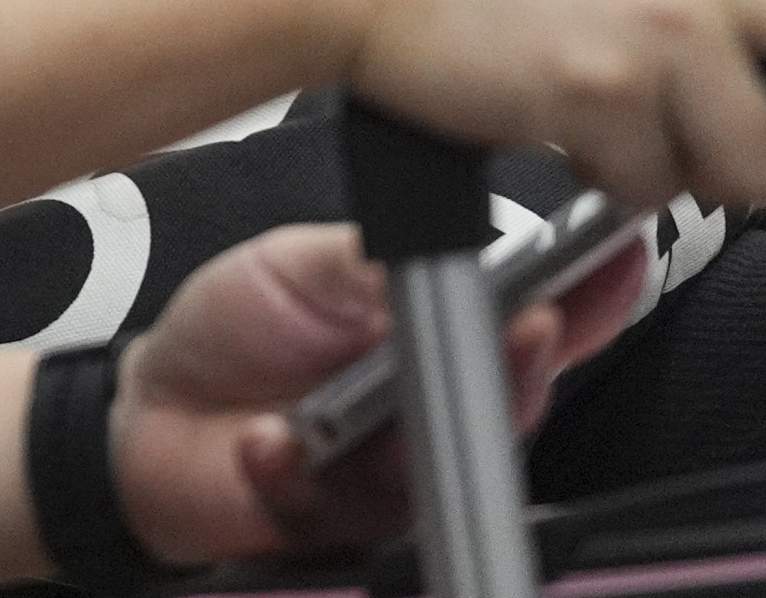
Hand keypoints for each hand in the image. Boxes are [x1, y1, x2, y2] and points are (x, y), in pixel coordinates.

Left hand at [111, 225, 643, 566]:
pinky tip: (269, 445)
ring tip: (381, 392)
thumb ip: (370, 258)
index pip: (538, 314)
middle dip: (527, 362)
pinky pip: (344, 508)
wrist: (146, 411)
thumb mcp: (296, 264)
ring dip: (407, 431)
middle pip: (517, 397)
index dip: (590, 294)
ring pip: (445, 465)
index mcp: (438, 328)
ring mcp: (398, 473)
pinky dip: (295, 471)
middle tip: (527, 325)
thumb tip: (443, 241)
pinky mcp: (347, 525)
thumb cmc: (233, 328)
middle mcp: (436, 406)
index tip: (619, 254)